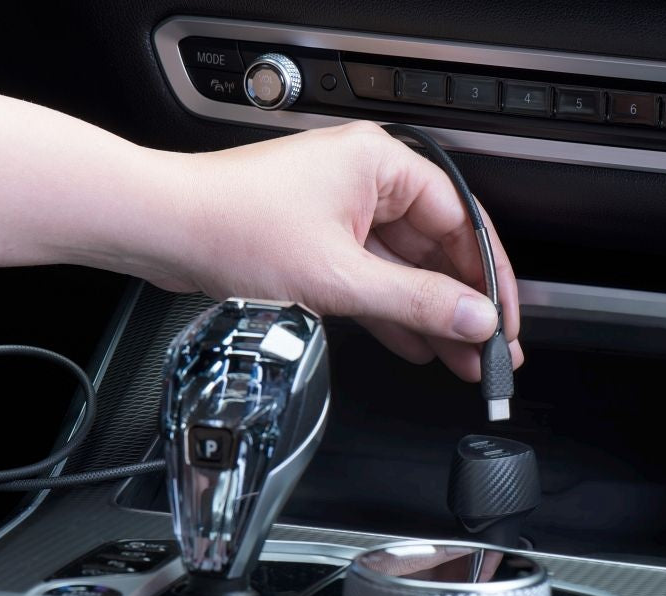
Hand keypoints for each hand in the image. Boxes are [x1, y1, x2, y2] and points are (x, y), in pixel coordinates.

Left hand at [159, 122, 521, 380]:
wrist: (161, 227)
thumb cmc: (231, 224)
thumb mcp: (339, 276)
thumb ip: (415, 302)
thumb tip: (472, 319)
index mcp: (381, 165)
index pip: (461, 222)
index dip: (488, 279)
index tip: (504, 322)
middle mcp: (363, 181)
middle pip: (433, 249)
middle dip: (459, 305)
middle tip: (487, 351)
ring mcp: (337, 211)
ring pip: (401, 268)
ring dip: (427, 315)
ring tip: (457, 359)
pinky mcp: (314, 239)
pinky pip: (367, 277)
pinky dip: (388, 310)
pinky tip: (413, 343)